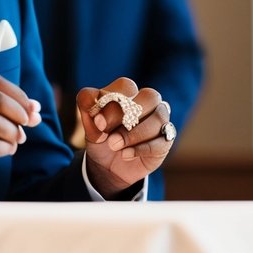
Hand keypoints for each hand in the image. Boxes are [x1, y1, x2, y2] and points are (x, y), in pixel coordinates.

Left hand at [76, 77, 173, 195]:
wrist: (107, 166)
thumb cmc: (101, 137)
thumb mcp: (88, 123)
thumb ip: (87, 107)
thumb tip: (92, 103)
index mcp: (128, 92)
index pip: (126, 86)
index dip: (112, 102)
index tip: (98, 122)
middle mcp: (148, 102)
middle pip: (149, 97)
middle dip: (125, 116)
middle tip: (108, 135)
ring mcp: (160, 121)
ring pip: (158, 118)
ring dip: (134, 134)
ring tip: (114, 146)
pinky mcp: (165, 141)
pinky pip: (162, 140)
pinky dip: (142, 148)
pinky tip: (126, 154)